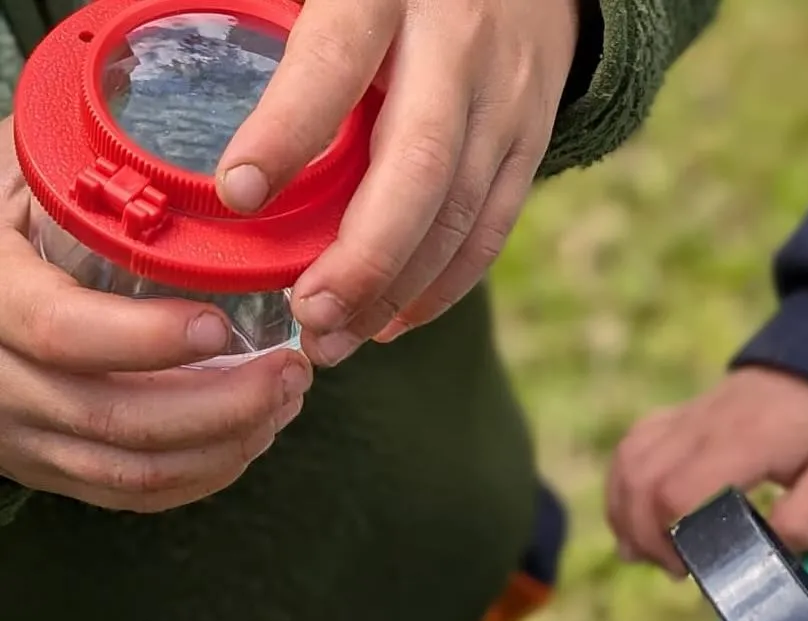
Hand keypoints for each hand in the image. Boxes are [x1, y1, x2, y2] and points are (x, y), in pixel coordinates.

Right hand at [0, 118, 311, 512]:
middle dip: (225, 405)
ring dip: (228, 444)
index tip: (223, 326)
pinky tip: (252, 436)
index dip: (149, 339)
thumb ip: (85, 179)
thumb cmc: (5, 222)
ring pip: (136, 471)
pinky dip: (205, 474)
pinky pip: (132, 493)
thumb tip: (188, 166)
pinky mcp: (51, 467)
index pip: (66, 334)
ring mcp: (23, 436)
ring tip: (285, 400)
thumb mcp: (23, 180)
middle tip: (293, 371)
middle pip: (118, 420)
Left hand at [216, 0, 581, 365]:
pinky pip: (492, 228)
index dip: (288, 130)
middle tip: (310, 314)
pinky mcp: (532, 142)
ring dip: (397, 289)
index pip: (335, 63)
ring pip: (459, 213)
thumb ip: (292, 35)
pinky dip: (444, 286)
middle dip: (364, 255)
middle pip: (418, 165)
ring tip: (337, 338)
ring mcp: (505, 101)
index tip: (237, 193)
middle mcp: (456, 47)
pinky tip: (395, 321)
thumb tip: (213, 115)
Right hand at [607, 368, 807, 573]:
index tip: (692, 569)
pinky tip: (634, 518)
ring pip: (627, 464)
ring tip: (649, 551)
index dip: (672, 538)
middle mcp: (702, 426)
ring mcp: (683, 418)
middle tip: (676, 569)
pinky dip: (621, 488)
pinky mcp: (674, 417)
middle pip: (641, 482)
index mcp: (743, 442)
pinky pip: (629, 450)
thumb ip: (806, 519)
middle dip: (644, 536)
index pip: (678, 492)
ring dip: (626, 515)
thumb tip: (760, 553)